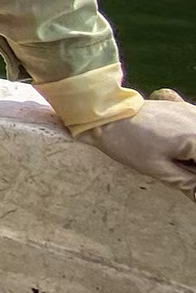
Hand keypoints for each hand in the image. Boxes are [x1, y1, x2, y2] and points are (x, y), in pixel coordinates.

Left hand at [79, 89, 195, 200]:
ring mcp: (192, 112)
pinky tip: (177, 151)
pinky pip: (194, 131)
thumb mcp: (159, 170)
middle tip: (180, 174)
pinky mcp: (184, 109)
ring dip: (191, 156)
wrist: (105, 115)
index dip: (193, 177)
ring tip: (177, 163)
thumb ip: (188, 183)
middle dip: (191, 166)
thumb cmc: (128, 143)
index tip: (187, 184)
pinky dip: (190, 144)